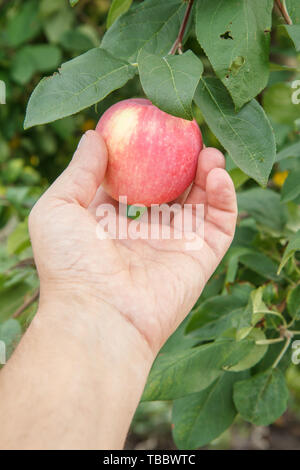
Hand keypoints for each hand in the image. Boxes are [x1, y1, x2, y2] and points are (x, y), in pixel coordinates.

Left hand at [29, 130, 236, 356]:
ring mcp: (174, 246)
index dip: (144, 156)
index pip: (134, 182)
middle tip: (188, 137)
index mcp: (112, 222)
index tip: (153, 128)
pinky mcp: (199, 258)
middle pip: (171, 190)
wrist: (97, 316)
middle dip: (182, 164)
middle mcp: (145, 233)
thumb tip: (93, 136)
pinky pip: (219, 223)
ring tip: (208, 152)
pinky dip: (224, 197)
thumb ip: (79, 171)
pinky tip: (216, 174)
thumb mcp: (58, 207)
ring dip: (208, 175)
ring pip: (200, 204)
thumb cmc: (70, 264)